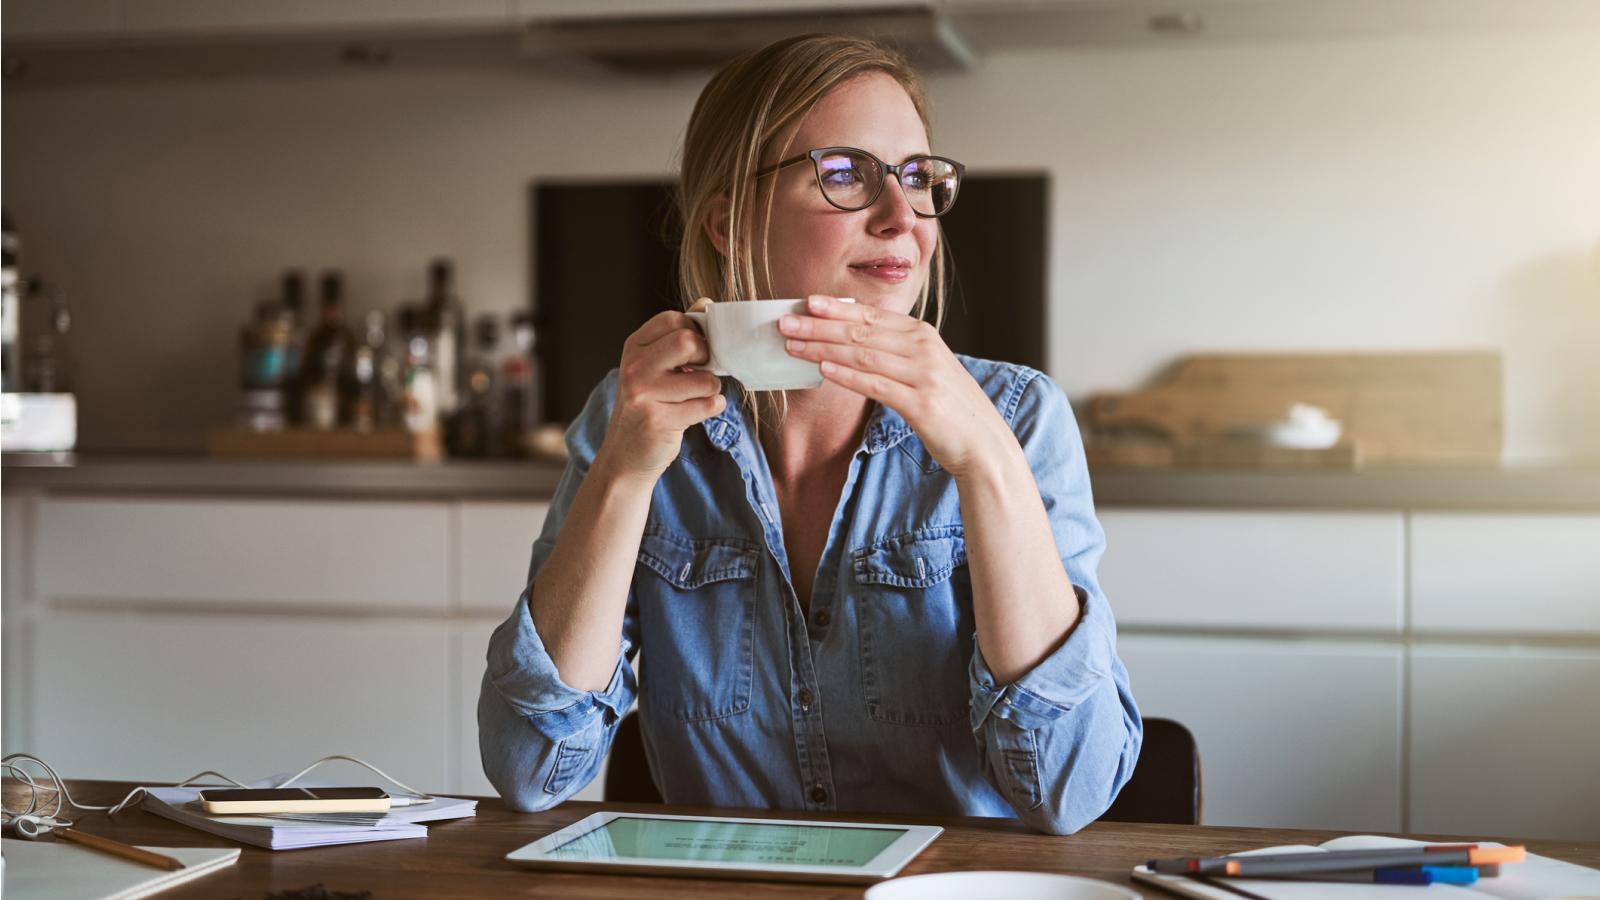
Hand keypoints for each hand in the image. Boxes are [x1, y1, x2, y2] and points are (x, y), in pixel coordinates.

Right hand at [595, 299, 723, 482]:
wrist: (626, 455)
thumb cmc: (648, 405)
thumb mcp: (655, 365)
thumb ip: (679, 334)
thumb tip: (705, 303)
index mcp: (635, 346)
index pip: (675, 319)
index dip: (695, 333)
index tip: (695, 352)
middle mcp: (635, 366)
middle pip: (688, 341)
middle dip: (706, 358)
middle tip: (699, 372)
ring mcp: (643, 393)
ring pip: (705, 379)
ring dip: (711, 390)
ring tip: (695, 397)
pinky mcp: (658, 420)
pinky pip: (708, 406)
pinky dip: (712, 408)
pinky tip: (693, 414)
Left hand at [779, 295, 1011, 477]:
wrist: (984, 441)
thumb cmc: (949, 407)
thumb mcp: (925, 369)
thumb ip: (895, 353)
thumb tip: (850, 344)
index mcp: (923, 335)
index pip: (871, 316)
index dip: (836, 308)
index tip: (806, 302)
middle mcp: (923, 349)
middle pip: (861, 332)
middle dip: (819, 326)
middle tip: (785, 322)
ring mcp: (923, 374)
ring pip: (863, 355)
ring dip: (823, 348)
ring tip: (792, 345)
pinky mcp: (921, 403)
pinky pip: (876, 385)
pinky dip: (847, 375)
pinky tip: (823, 369)